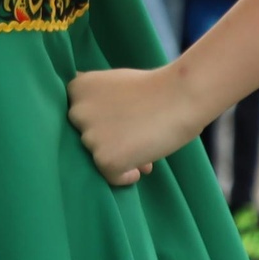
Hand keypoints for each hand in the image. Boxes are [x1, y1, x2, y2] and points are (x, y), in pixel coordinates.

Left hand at [67, 63, 206, 186]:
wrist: (182, 94)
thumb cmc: (156, 88)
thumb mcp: (114, 83)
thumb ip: (99, 104)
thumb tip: (98, 137)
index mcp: (77, 89)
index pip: (79, 116)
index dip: (102, 122)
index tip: (123, 121)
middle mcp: (76, 112)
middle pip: (87, 136)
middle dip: (110, 140)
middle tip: (136, 137)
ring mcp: (89, 137)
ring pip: (99, 156)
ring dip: (121, 156)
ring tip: (145, 148)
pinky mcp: (105, 159)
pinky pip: (110, 176)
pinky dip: (126, 176)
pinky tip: (143, 167)